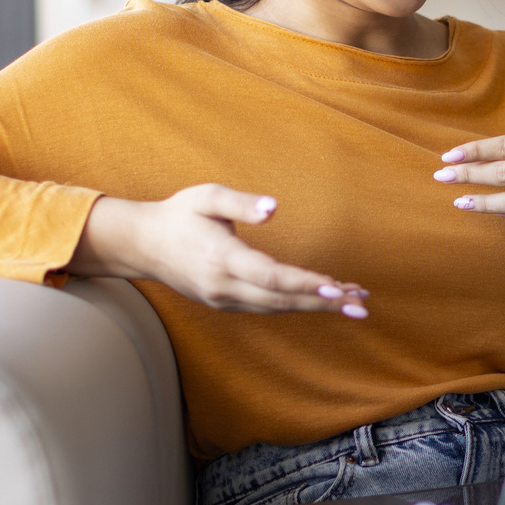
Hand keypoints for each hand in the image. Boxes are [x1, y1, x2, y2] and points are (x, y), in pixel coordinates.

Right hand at [67, 185, 368, 316]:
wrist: (142, 245)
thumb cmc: (179, 214)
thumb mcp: (206, 196)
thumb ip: (240, 203)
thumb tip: (274, 208)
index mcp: (221, 258)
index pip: (271, 277)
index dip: (305, 284)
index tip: (337, 287)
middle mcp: (224, 286)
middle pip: (282, 300)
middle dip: (323, 302)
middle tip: (362, 305)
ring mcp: (224, 300)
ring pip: (277, 308)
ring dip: (316, 306)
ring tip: (353, 302)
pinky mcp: (226, 303)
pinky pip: (267, 307)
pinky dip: (296, 304)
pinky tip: (322, 299)